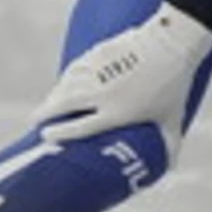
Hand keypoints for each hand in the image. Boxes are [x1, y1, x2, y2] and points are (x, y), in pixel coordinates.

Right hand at [32, 4, 211, 166]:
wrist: (174, 44)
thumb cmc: (175, 86)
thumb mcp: (173, 118)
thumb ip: (169, 144)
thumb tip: (170, 167)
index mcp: (118, 113)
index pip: (80, 127)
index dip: (59, 132)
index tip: (44, 135)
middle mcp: (104, 94)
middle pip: (64, 104)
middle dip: (45, 112)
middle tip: (36, 119)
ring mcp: (100, 72)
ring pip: (67, 84)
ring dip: (55, 95)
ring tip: (49, 104)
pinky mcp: (98, 54)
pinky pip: (77, 68)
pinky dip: (68, 77)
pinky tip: (65, 82)